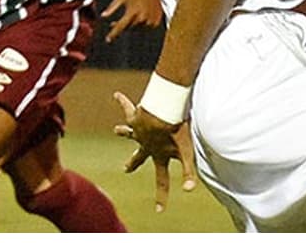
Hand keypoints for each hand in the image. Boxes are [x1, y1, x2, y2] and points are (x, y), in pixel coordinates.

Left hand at [102, 0, 163, 42]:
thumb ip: (112, 7)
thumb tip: (103, 15)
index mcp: (132, 12)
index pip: (120, 26)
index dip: (113, 34)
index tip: (108, 39)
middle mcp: (142, 18)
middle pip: (128, 28)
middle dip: (122, 26)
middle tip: (116, 23)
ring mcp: (150, 21)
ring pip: (137, 29)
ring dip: (132, 25)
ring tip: (132, 14)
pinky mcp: (155, 22)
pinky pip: (145, 28)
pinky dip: (141, 24)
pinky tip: (141, 15)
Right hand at [113, 91, 194, 211]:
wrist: (163, 111)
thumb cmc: (176, 130)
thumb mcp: (186, 151)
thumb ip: (189, 171)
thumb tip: (189, 190)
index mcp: (159, 155)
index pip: (162, 179)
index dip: (162, 195)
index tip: (159, 210)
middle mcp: (145, 144)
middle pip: (139, 156)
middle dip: (133, 163)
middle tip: (126, 169)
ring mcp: (139, 130)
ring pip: (128, 132)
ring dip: (122, 131)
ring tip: (116, 130)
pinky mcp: (136, 115)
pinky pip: (127, 107)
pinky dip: (122, 101)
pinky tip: (116, 95)